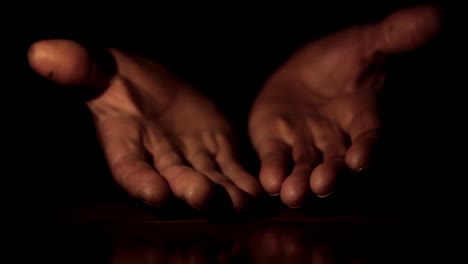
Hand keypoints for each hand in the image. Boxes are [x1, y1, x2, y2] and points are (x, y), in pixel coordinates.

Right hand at [28, 40, 261, 210]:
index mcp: (128, 147)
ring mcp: (194, 161)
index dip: (140, 181)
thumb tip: (42, 54)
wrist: (157, 87)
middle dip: (189, 190)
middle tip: (203, 194)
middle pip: (175, 181)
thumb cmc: (123, 80)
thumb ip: (80, 67)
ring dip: (226, 193)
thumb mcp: (102, 69)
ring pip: (210, 181)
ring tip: (240, 200)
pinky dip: (246, 180)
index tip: (154, 190)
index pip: (129, 169)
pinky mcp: (221, 153)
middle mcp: (161, 162)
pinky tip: (260, 188)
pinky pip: (234, 169)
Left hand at [248, 5, 440, 206]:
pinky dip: (273, 171)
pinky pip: (276, 160)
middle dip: (330, 175)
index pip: (369, 136)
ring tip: (292, 194)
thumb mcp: (364, 43)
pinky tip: (269, 182)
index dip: (366, 148)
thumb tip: (432, 15)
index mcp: (360, 118)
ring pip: (304, 168)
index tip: (360, 160)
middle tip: (323, 186)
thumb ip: (392, 36)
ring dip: (300, 182)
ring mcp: (304, 144)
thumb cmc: (340, 60)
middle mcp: (335, 139)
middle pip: (335, 162)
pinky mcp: (276, 143)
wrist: (303, 71)